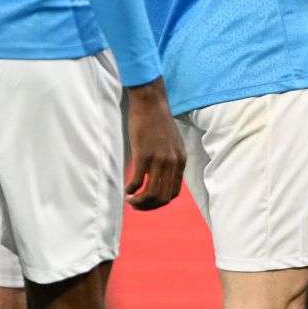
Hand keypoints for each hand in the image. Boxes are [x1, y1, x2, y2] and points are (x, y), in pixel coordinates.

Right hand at [124, 80, 185, 209]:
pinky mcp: (144, 155)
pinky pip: (138, 181)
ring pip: (151, 193)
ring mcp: (159, 159)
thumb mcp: (172, 142)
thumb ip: (170, 159)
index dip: (160, 202)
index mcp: (181, 161)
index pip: (174, 193)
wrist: (150, 102)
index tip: (148, 201)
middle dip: (148, 206)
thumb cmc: (158, 120)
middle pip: (163, 197)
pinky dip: (131, 190)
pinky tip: (126, 190)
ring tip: (130, 200)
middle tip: (136, 204)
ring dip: (139, 202)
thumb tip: (160, 175)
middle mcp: (172, 163)